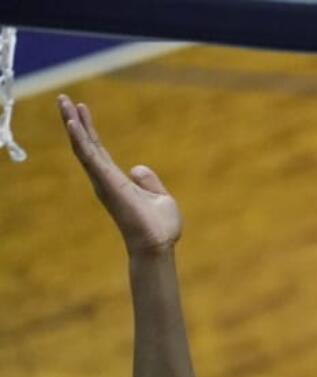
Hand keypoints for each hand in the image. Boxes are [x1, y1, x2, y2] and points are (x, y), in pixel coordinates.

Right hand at [58, 95, 180, 254]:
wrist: (158, 244)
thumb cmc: (160, 227)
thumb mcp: (160, 198)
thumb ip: (149, 182)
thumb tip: (137, 168)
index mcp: (116, 180)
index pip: (98, 150)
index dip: (89, 130)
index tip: (81, 108)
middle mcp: (105, 179)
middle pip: (86, 144)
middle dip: (74, 121)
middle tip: (63, 98)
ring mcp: (104, 181)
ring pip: (83, 147)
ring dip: (72, 124)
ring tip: (63, 102)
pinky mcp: (107, 183)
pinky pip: (90, 158)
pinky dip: (81, 140)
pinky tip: (73, 123)